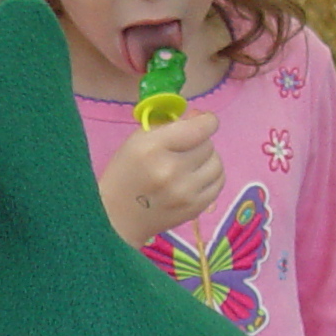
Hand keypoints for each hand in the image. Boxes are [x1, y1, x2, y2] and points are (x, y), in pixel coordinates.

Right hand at [98, 110, 222, 246]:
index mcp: (152, 148)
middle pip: (208, 144)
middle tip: (182, 151)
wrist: (117, 219)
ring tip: (190, 166)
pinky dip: (211, 177)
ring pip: (217, 163)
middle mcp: (171, 170)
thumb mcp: (137, 141)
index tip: (201, 123)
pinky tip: (195, 179)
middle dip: (199, 143)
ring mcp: (185, 192)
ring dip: (207, 160)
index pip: (201, 127)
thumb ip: (170, 125)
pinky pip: (219, 183)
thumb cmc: (125, 174)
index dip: (206, 121)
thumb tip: (201, 117)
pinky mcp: (195, 208)